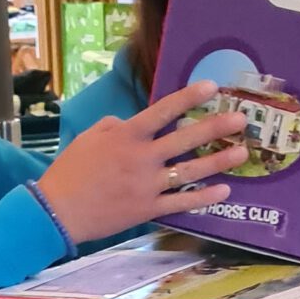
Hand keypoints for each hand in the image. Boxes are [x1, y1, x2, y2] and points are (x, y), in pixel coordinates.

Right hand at [37, 83, 245, 245]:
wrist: (58, 211)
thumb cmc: (70, 172)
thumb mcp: (89, 138)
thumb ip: (114, 126)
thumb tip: (132, 122)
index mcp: (126, 136)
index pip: (163, 111)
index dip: (189, 97)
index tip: (212, 87)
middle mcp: (142, 158)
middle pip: (186, 139)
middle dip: (216, 127)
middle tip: (242, 119)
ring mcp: (147, 185)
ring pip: (190, 172)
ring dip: (218, 162)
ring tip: (241, 153)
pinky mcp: (147, 209)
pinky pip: (181, 203)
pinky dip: (203, 198)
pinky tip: (223, 191)